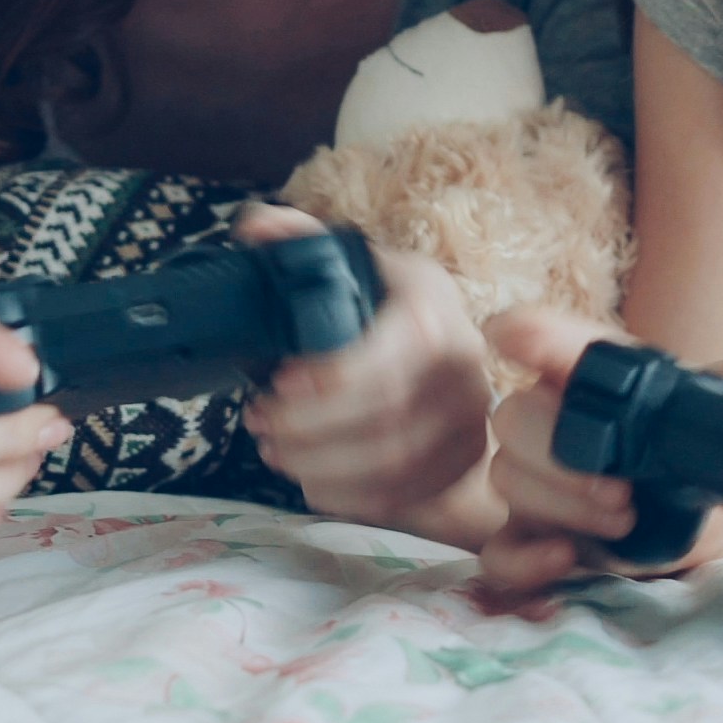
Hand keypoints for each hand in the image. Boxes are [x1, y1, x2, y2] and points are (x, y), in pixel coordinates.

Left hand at [232, 204, 494, 534]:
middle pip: (388, 418)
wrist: (440, 339)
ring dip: (321, 467)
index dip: (333, 378)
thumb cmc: (382, 300)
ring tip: (273, 451)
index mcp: (432, 310)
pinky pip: (405, 495)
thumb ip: (295, 239)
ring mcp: (470, 419)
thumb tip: (253, 225)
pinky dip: (349, 497)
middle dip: (309, 430)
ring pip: (394, 465)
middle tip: (258, 423)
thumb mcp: (346, 260)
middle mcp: (463, 366)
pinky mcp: (463, 461)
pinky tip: (311, 480)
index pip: (394, 352)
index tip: (276, 385)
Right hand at [476, 308, 722, 595]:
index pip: (546, 339)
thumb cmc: (695, 437)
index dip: (527, 334)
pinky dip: (523, 559)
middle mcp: (551, 418)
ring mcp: (534, 480)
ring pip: (509, 479)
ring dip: (561, 503)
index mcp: (591, 371)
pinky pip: (498, 551)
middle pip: (516, 416)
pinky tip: (565, 562)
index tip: (516, 334)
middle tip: (620, 486)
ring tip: (626, 520)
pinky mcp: (530, 536)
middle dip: (559, 451)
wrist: (690, 507)